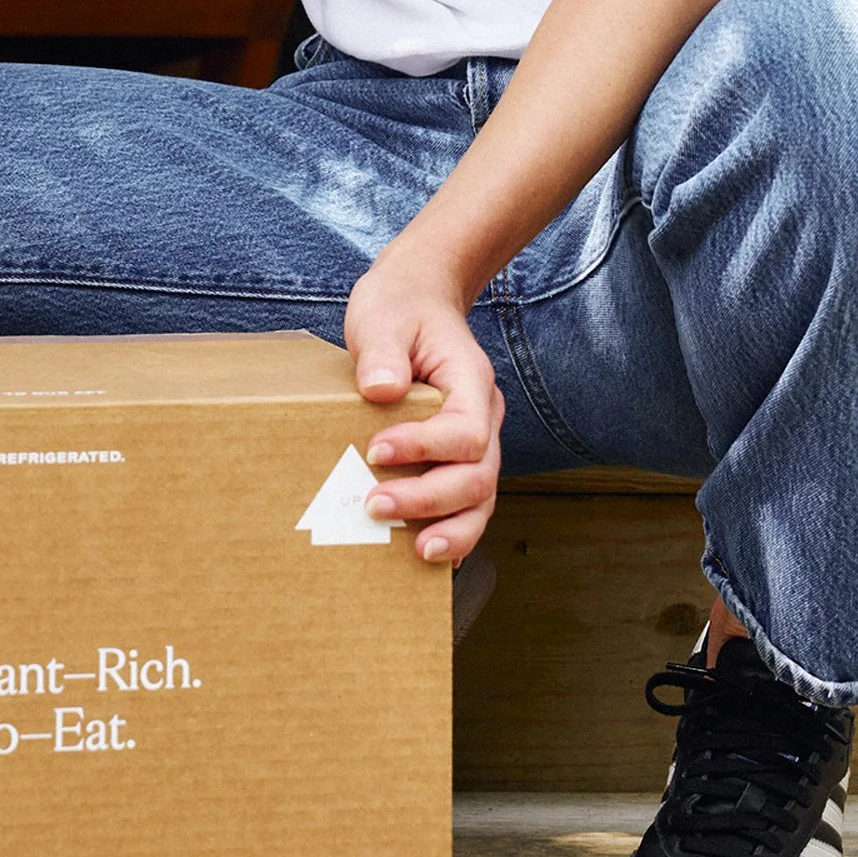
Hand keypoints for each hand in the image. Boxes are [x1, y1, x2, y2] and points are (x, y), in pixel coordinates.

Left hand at [342, 246, 502, 566]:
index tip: (377, 450)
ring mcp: (477, 442)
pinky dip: (453, 531)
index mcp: (470, 381)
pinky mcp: (458, 459)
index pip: (465, 430)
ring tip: (417, 551)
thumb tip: (381, 390)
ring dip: (452, 530)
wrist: (419, 300)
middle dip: (430, 500)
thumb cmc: (400, 309)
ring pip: (481, 499)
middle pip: (478, 476)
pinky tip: (431, 556)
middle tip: (374, 506)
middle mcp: (483, 416)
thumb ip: (382, 351)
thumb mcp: (383, 316)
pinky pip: (466, 504)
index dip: (426, 448)